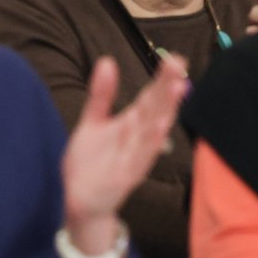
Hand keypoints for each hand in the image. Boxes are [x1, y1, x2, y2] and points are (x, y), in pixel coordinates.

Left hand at [61, 54, 188, 254]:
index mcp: (131, 123)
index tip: (175, 58)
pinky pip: (140, 157)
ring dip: (164, 110)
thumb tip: (107, 61)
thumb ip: (102, 94)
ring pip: (153, 130)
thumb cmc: (90, 161)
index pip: (150, 96)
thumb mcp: (93, 121)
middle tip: (178, 64)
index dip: (162, 79)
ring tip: (176, 89)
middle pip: (155, 108)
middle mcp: (137, 138)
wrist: (78, 199)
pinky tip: (159, 127)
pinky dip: (149, 143)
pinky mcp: (126, 176)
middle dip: (167, 87)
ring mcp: (135, 157)